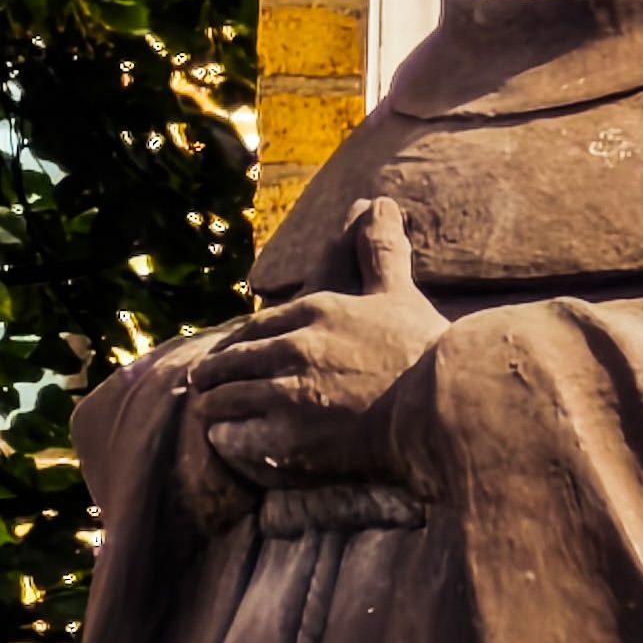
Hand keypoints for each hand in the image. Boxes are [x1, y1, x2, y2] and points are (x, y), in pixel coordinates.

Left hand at [188, 199, 446, 488]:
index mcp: (316, 310)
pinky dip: (226, 439)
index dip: (235, 342)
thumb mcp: (398, 292)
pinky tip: (225, 441)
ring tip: (208, 416)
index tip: (224, 353)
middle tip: (199, 384)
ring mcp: (287, 392)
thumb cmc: (427, 352)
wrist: (443, 408)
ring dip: (215, 407)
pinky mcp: (288, 437)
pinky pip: (237, 437)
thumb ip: (380, 250)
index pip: (256, 326)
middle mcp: (295, 346)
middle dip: (212, 374)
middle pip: (233, 361)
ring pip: (227, 398)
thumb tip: (377, 201)